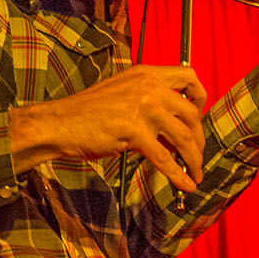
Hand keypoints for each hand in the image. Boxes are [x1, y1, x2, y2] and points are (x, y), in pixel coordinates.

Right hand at [14, 65, 207, 191]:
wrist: (57, 123)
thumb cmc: (86, 113)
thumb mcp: (123, 96)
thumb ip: (150, 104)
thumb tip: (175, 130)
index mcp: (146, 74)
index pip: (188, 76)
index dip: (200, 96)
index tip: (199, 116)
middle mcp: (148, 86)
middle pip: (191, 112)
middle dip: (199, 138)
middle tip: (197, 155)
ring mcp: (142, 107)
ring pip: (183, 136)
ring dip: (193, 159)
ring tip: (196, 173)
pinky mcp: (134, 130)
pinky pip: (164, 157)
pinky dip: (178, 174)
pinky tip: (186, 184)